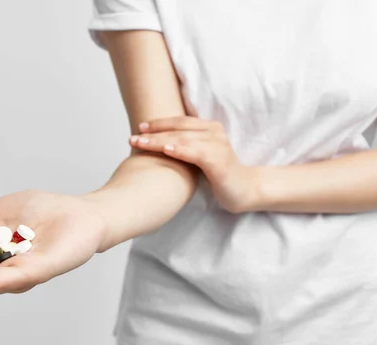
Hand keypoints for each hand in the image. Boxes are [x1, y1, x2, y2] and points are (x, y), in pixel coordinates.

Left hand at [129, 116, 260, 213]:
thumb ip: (186, 146)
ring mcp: (217, 145)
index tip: (139, 127)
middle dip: (153, 132)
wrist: (244, 190)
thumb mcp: (201, 156)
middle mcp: (214, 132)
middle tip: (132, 138)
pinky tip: (165, 150)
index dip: (159, 123)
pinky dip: (179, 150)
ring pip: (182, 139)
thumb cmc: (220, 175)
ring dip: (159, 141)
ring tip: (140, 143)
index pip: (179, 122)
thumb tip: (160, 145)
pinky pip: (195, 153)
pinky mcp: (218, 161)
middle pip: (178, 129)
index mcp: (209, 128)